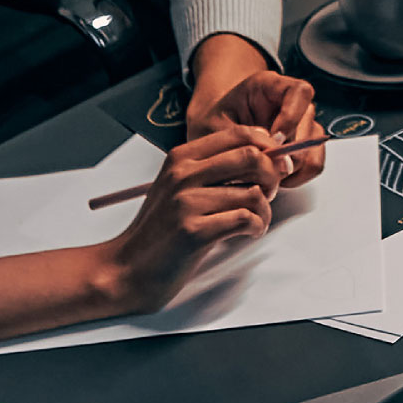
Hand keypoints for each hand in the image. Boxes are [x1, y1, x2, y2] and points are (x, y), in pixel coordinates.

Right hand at [88, 125, 289, 313]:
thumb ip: (213, 170)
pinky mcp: (194, 231)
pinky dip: (257, 226)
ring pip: (253, 193)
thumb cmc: (159, 230)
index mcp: (181, 158)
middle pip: (251, 157)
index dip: (266, 146)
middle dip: (272, 175)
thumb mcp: (178, 188)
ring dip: (266, 210)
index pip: (238, 134)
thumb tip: (265, 159)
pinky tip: (249, 232)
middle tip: (269, 193)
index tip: (275, 164)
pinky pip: (245, 219)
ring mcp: (187, 202)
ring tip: (256, 220)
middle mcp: (183, 174)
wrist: (128, 268)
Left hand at [186, 34, 322, 189]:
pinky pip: (313, 165)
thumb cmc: (213, 124)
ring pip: (313, 149)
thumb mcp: (216, 127)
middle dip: (286, 153)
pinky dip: (296, 177)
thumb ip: (241, 139)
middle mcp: (293, 103)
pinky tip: (273, 178)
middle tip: (262, 166)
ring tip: (263, 173)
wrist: (213, 132)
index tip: (274, 139)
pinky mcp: (305, 146)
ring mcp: (302, 124)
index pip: (300, 92)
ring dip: (290, 167)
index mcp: (270, 86)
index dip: (292, 117)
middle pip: (308, 127)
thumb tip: (272, 156)